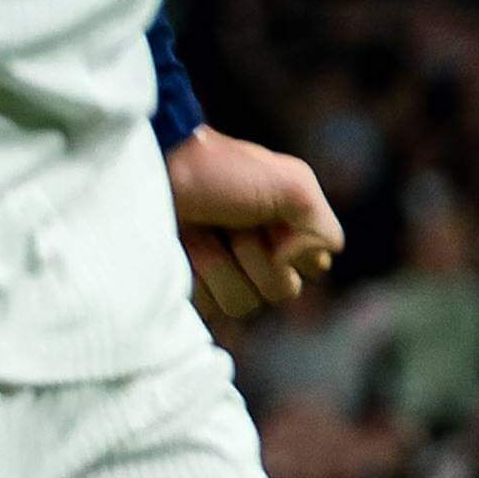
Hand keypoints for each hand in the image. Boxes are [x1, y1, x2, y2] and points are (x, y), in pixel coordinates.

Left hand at [162, 125, 342, 328]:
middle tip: (230, 223)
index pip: (315, 268)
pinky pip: (207, 309)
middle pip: (283, 292)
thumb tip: (296, 264)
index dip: (294, 249)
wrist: (154, 168)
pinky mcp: (191, 287)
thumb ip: (324, 228)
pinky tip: (181, 248)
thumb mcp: (292, 183)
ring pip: (243, 304)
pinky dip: (193, 277)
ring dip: (218, 265)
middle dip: (254, 256)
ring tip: (198, 231)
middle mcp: (262, 254)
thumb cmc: (219, 170)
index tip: (271, 219)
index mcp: (291, 231)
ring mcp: (225, 273)